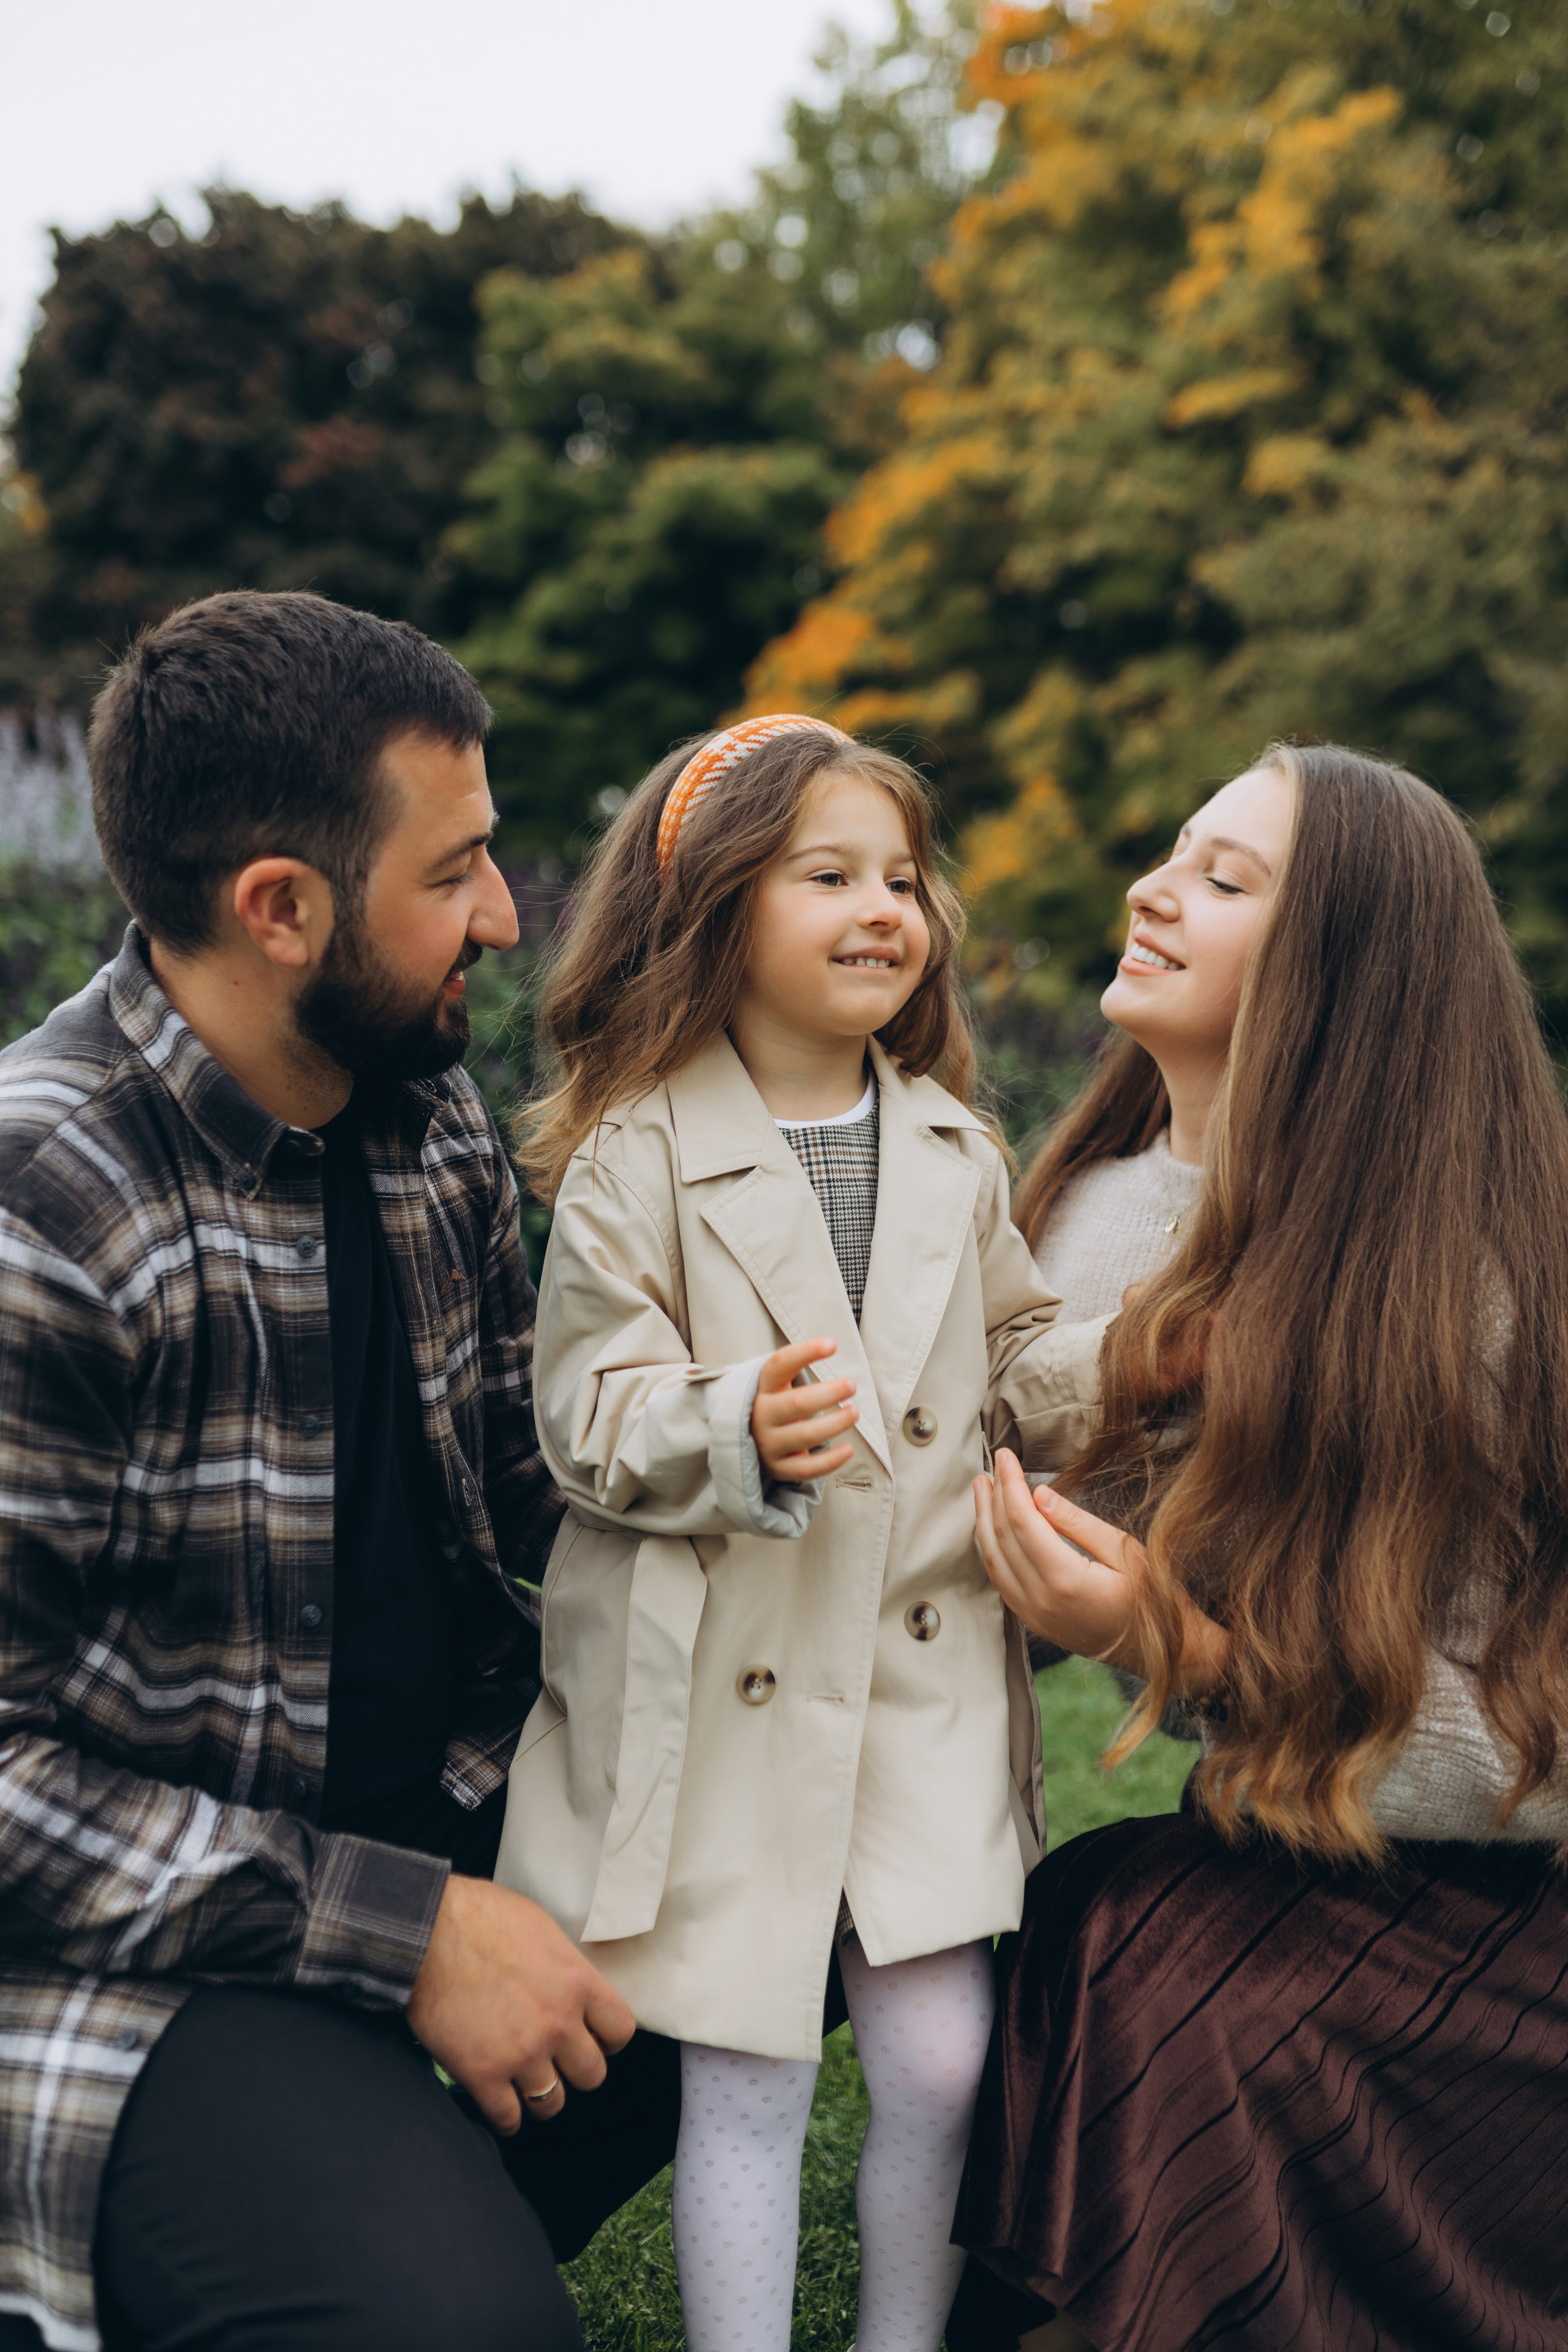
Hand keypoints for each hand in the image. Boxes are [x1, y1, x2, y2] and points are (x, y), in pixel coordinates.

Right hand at [407, 1875, 634, 2133]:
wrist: (426, 1932)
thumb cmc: (480, 1917)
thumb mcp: (541, 1928)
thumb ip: (564, 1966)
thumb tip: (572, 1985)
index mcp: (577, 1982)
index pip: (621, 2030)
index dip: (607, 2038)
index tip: (592, 2037)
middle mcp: (558, 2023)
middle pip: (592, 2074)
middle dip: (574, 2069)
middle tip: (555, 2059)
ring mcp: (522, 2053)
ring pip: (553, 2103)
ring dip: (541, 2094)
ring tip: (526, 2082)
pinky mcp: (483, 2074)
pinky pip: (508, 2118)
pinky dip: (506, 2116)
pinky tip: (499, 2100)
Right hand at [751, 1337, 856, 1482]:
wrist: (747, 1439)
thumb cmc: (776, 1403)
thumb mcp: (777, 1384)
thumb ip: (795, 1367)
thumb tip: (830, 1345)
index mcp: (761, 1388)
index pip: (779, 1364)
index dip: (805, 1352)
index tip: (832, 1345)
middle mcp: (761, 1415)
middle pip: (797, 1403)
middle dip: (829, 1393)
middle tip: (852, 1385)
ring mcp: (768, 1443)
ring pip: (806, 1435)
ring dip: (835, 1423)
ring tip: (855, 1412)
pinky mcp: (779, 1468)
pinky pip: (807, 1468)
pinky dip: (830, 1461)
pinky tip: (849, 1450)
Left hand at [973, 1449, 1140, 1664]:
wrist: (1160, 1649)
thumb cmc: (1151, 1596)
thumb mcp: (1123, 1550)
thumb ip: (1077, 1522)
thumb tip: (1038, 1494)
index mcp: (1066, 1580)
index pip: (1022, 1520)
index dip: (1010, 1484)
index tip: (1005, 1456)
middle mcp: (1042, 1601)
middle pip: (1002, 1538)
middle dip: (993, 1498)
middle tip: (991, 1466)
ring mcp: (1034, 1616)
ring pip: (993, 1561)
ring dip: (985, 1523)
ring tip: (983, 1491)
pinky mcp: (1033, 1623)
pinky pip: (1000, 1581)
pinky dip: (992, 1549)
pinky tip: (993, 1529)